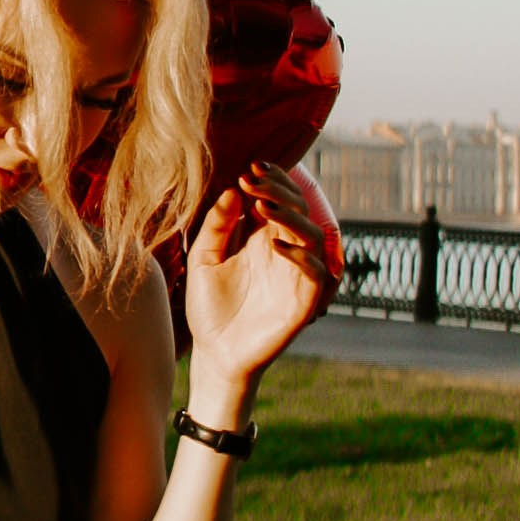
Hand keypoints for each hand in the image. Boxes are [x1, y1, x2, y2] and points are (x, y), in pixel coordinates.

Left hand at [185, 166, 334, 387]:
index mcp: (261, 238)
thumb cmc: (208, 306)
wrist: (214, 351)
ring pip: (313, 234)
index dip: (271, 180)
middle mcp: (283, 251)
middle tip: (254, 180)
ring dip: (291, 216)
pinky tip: (274, 245)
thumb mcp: (203, 259)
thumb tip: (234, 190)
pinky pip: (316, 272)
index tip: (250, 169)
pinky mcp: (303, 301)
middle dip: (280, 190)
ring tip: (263, 206)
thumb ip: (216, 226)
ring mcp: (296, 275)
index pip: (278, 198)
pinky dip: (301, 255)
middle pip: (298, 209)